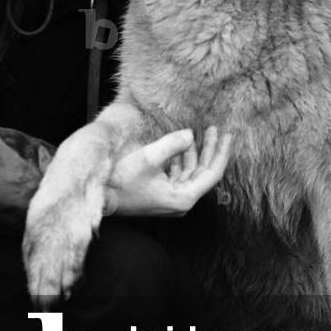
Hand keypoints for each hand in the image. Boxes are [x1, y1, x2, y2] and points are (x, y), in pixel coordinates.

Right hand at [104, 125, 233, 216]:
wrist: (101, 198)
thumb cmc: (122, 182)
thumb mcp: (148, 158)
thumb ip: (172, 144)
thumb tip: (190, 134)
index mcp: (184, 197)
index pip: (212, 173)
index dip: (221, 152)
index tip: (228, 135)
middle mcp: (182, 201)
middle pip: (203, 172)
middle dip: (210, 149)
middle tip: (215, 129)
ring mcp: (172, 199)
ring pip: (191, 172)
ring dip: (195, 153)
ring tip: (198, 133)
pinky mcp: (162, 195)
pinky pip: (179, 175)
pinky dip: (182, 159)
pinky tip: (181, 145)